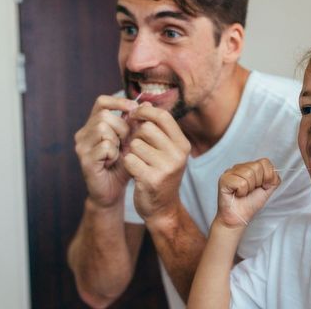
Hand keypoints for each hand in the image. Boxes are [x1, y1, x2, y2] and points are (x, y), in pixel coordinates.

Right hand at [74, 95, 138, 207]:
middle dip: (122, 128)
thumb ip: (137, 124)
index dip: (118, 102)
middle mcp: (84, 133)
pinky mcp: (84, 159)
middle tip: (126, 142)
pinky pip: (104, 146)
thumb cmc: (123, 165)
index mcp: (93, 125)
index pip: (101, 102)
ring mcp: (82, 146)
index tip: (134, 108)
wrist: (113, 191)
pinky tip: (113, 162)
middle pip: (104, 116)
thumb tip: (147, 104)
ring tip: (119, 153)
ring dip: (117, 141)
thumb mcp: (132, 142)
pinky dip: (113, 153)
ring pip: (103, 128)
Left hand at [122, 104, 190, 220]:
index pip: (163, 116)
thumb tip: (143, 101)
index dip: (145, 112)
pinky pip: (129, 160)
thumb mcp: (165, 150)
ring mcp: (166, 168)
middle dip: (136, 135)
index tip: (134, 115)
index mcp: (183, 144)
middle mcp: (178, 154)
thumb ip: (156, 128)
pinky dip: (127, 164)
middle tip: (136, 146)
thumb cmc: (160, 173)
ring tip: (138, 162)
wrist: (162, 208)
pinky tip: (134, 172)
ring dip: (131, 152)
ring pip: (135, 144)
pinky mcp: (152, 179)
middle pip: (147, 129)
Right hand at [216, 159, 280, 227]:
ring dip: (249, 188)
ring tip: (243, 193)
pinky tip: (237, 194)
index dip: (267, 176)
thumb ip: (273, 178)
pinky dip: (242, 192)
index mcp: (250, 167)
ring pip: (249, 174)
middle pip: (257, 167)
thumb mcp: (267, 189)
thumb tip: (274, 172)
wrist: (239, 218)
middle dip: (258, 183)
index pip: (264, 162)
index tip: (263, 187)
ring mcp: (230, 172)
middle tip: (250, 191)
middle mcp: (239, 167)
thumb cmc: (250, 204)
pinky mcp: (224, 179)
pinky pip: (241, 183)